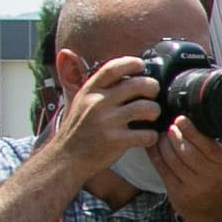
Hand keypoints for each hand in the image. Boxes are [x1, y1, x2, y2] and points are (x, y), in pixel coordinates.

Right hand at [41, 55, 162, 184]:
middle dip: (152, 87)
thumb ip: (99, 88)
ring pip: (146, 108)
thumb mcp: (82, 101)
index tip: (141, 65)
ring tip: (152, 116)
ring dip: (155, 111)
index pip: (113, 68)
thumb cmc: (78, 129)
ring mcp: (107, 122)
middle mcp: (98, 103)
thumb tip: (123, 73)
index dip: (131, 63)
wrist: (65, 157)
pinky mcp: (115, 141)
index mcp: (90, 91)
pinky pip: (146, 134)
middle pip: (137, 85)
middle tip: (153, 94)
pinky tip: (147, 136)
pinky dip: (152, 136)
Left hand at [157, 114, 221, 221]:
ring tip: (163, 135)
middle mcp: (210, 175)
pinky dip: (155, 154)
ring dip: (163, 142)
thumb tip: (212, 116)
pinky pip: (161, 168)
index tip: (181, 119)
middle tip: (170, 126)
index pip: (204, 142)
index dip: (189, 129)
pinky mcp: (176, 193)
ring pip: (171, 157)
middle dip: (173, 134)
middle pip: (184, 149)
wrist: (218, 214)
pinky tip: (154, 145)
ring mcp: (192, 186)